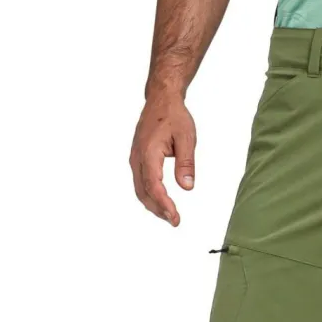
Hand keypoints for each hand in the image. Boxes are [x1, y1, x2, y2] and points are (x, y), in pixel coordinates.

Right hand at [129, 95, 196, 225]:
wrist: (161, 100)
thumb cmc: (174, 116)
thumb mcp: (187, 138)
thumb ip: (186, 163)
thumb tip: (187, 187)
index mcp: (148, 151)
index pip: (154, 185)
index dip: (163, 204)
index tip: (175, 217)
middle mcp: (137, 157)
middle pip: (143, 191)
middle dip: (158, 209)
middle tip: (175, 221)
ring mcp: (135, 159)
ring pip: (140, 189)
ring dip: (153, 205)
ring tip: (170, 216)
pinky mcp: (137, 160)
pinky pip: (140, 183)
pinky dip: (150, 196)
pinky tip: (161, 203)